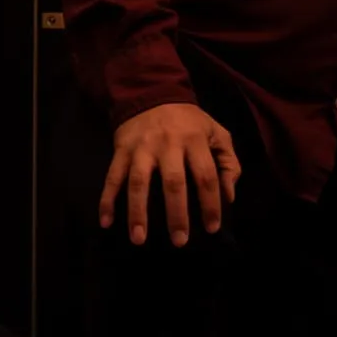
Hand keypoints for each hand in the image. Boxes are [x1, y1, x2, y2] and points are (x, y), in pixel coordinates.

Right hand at [100, 103, 240, 247]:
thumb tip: (229, 195)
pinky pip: (111, 178)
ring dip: (137, 213)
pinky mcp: (120, 150)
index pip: (205, 176)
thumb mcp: (216, 132)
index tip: (212, 228)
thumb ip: (228, 162)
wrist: (153, 94)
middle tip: (179, 241)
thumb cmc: (189, 122)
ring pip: (138, 183)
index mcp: (196, 140)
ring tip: (139, 240)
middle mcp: (168, 144)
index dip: (210, 203)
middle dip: (176, 214)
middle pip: (173, 182)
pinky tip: (106, 222)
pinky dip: (106, 200)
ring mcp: (142, 148)